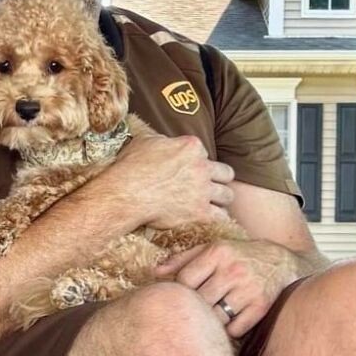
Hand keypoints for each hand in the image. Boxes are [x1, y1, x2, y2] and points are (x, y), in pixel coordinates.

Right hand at [106, 133, 234, 231]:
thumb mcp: (144, 140)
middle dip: (219, 179)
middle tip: (209, 185)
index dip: (196, 160)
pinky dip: (216, 217)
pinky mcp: (201, 213)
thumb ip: (159, 137)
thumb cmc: (132, 166)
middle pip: (226, 173)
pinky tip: (208, 218)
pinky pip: (221, 216)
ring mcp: (203, 191)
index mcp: (191, 147)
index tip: (188, 168)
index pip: (204, 152)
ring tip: (213, 203)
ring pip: (228, 195)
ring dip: (220, 199)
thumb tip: (159, 137)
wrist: (127, 193)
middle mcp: (202, 167)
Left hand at [155, 238, 299, 337]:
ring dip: (211, 322)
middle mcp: (232, 269)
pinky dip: (230, 330)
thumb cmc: (239, 255)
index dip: (180, 292)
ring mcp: (248, 288)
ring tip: (209, 320)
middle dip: (194, 310)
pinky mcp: (262, 306)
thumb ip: (183, 259)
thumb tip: (154, 273)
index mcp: (217, 252)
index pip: (185, 279)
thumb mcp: (213, 248)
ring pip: (216, 317)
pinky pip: (235, 329)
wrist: (283, 261)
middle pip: (199, 300)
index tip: (182, 297)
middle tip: (193, 314)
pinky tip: (229, 323)